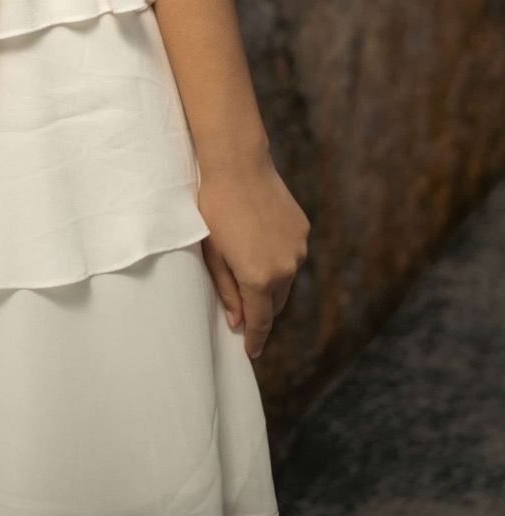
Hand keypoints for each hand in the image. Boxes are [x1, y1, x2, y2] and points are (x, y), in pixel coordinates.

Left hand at [197, 155, 309, 359]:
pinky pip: (291, 254)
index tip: (251, 351)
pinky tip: (260, 241)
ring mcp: (297, 249)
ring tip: (249, 269)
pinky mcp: (302, 231)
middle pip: (275, 303)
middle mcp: (285, 268)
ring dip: (271, 284)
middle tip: (246, 314)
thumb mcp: (212, 253)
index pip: (260, 321)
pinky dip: (278, 258)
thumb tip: (236, 320)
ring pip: (286, 280)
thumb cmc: (214, 208)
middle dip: (261, 311)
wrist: (237, 164)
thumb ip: (227, 290)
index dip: (255, 339)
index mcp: (259, 278)